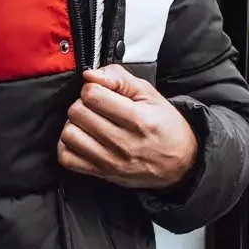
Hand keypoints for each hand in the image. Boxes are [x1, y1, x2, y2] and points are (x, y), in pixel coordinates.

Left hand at [58, 66, 197, 188]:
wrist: (180, 163)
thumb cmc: (165, 127)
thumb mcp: (150, 95)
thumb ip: (119, 79)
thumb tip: (90, 75)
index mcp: (138, 119)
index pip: (92, 95)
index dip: (92, 88)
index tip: (100, 92)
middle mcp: (123, 142)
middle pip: (77, 113)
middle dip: (82, 104)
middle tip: (95, 108)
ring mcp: (111, 161)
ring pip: (69, 135)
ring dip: (74, 125)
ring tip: (88, 124)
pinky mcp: (102, 174)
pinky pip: (68, 159)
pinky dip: (68, 147)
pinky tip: (81, 140)